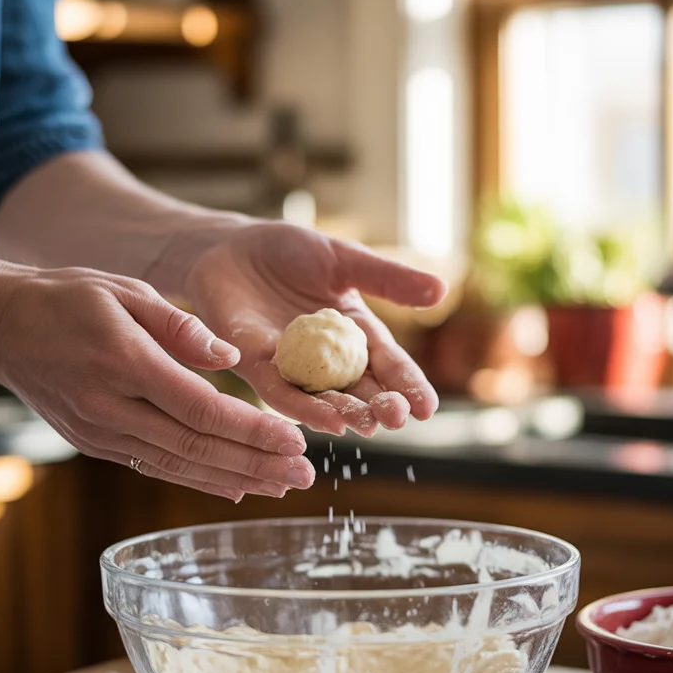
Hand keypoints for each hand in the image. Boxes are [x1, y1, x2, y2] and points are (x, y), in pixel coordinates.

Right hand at [0, 266, 314, 500]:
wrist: (0, 327)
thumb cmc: (66, 298)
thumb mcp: (123, 290)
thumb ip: (179, 326)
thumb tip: (231, 360)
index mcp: (124, 362)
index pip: (200, 408)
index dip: (251, 430)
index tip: (294, 440)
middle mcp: (111, 407)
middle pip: (196, 447)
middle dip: (256, 464)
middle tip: (304, 475)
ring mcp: (100, 432)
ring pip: (179, 465)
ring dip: (235, 479)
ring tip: (282, 486)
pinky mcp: (95, 444)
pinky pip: (156, 466)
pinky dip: (199, 479)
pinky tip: (236, 487)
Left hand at [172, 222, 447, 436]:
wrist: (230, 247)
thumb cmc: (289, 251)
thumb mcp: (345, 260)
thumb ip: (388, 278)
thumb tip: (442, 290)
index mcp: (356, 335)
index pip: (389, 366)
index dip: (408, 387)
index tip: (428, 409)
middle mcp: (329, 360)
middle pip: (361, 391)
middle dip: (381, 407)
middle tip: (399, 418)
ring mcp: (294, 368)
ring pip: (325, 399)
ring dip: (347, 414)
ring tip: (367, 425)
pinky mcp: (256, 367)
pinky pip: (282, 393)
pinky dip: (303, 408)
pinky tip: (325, 421)